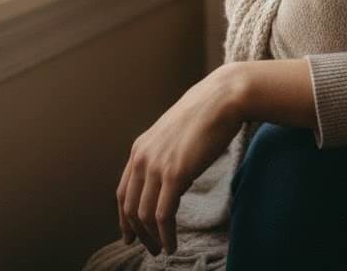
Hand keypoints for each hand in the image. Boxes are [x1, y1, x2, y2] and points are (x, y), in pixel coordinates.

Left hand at [116, 64, 247, 255]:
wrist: (223, 97)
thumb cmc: (207, 112)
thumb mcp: (176, 134)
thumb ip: (167, 157)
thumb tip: (173, 186)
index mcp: (140, 148)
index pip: (123, 192)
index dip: (125, 218)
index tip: (131, 234)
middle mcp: (142, 157)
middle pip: (130, 207)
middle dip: (137, 233)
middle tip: (150, 248)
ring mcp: (157, 165)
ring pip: (144, 215)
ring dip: (152, 237)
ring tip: (163, 248)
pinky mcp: (175, 173)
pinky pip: (163, 214)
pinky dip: (166, 234)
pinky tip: (172, 244)